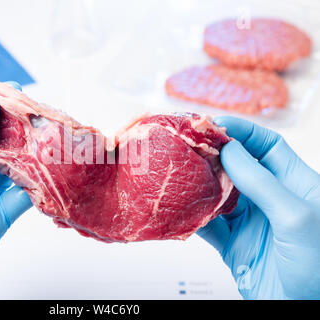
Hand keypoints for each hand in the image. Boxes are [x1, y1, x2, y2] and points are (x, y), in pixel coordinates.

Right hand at [197, 116, 319, 298]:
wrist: (304, 313)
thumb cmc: (318, 268)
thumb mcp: (295, 217)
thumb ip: (261, 182)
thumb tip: (230, 151)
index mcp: (296, 185)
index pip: (268, 146)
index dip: (243, 132)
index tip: (215, 124)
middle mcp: (271, 200)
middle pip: (238, 167)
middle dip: (214, 155)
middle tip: (188, 145)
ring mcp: (251, 222)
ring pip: (219, 194)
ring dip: (200, 185)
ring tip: (180, 173)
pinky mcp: (234, 245)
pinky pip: (208, 225)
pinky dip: (194, 217)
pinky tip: (182, 209)